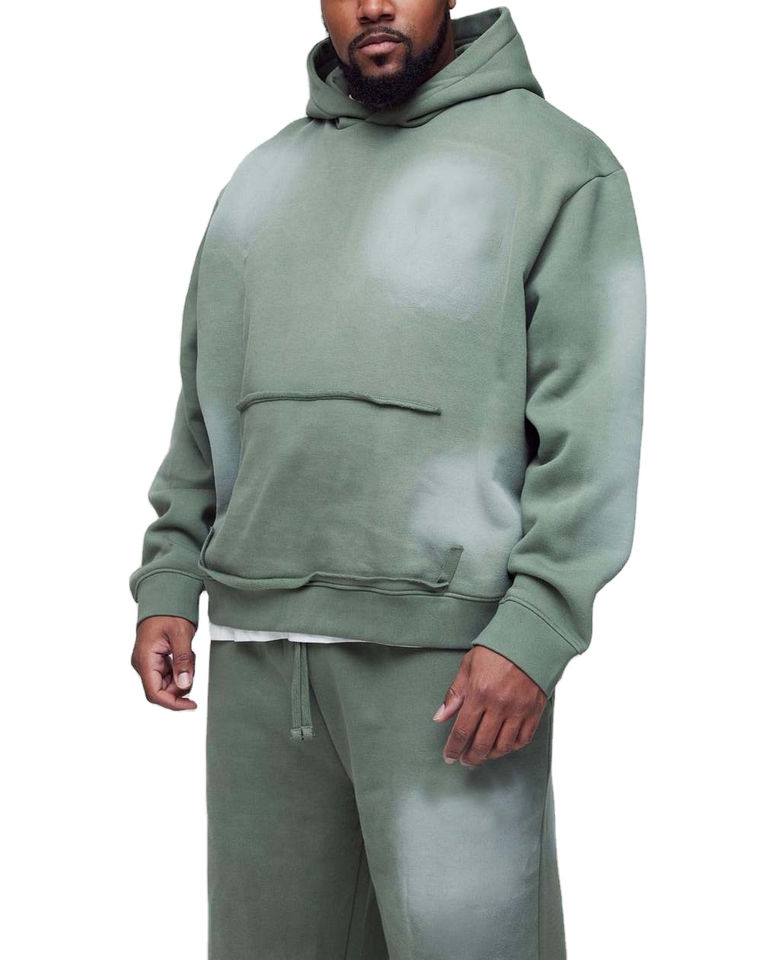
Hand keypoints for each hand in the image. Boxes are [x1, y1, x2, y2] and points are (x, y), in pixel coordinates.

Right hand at [131, 615, 197, 710]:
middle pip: (162, 690)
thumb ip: (183, 660)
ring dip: (182, 674)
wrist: (163, 597)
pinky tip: (185, 653)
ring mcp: (147, 662)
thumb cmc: (169, 612)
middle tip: (192, 662)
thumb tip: (185, 684)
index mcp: (144, 659)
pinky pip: (169, 673)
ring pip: (167, 682)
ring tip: (189, 653)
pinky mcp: (154, 660)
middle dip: (181, 684)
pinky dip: (180, 668)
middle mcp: (142, 664)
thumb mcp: (181, 634)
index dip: (173, 703)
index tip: (192, 705)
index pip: (155, 693)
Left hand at [433, 646, 546, 764]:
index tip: (449, 756)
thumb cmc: (496, 651)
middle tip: (465, 760)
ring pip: (503, 746)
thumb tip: (440, 716)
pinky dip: (512, 747)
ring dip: (490, 755)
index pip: (462, 731)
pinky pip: (523, 739)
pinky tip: (503, 746)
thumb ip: (454, 694)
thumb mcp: (468, 667)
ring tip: (482, 754)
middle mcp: (499, 705)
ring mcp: (519, 710)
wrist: (529, 640)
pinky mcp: (534, 711)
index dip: (453, 748)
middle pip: (482, 744)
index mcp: (479, 694)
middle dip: (470, 757)